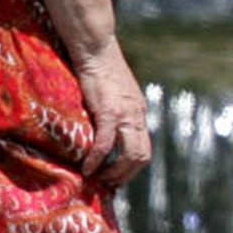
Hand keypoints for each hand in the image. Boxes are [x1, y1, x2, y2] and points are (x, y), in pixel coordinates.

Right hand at [73, 40, 151, 182]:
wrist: (96, 48)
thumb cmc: (99, 67)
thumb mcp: (114, 92)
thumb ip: (116, 109)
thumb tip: (106, 125)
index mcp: (139, 112)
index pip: (144, 146)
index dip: (132, 166)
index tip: (117, 176)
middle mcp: (137, 115)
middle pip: (142, 156)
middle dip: (126, 175)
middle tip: (109, 183)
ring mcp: (125, 114)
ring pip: (130, 155)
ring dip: (115, 172)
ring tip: (99, 179)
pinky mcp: (109, 111)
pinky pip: (106, 143)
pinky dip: (97, 159)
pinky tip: (88, 167)